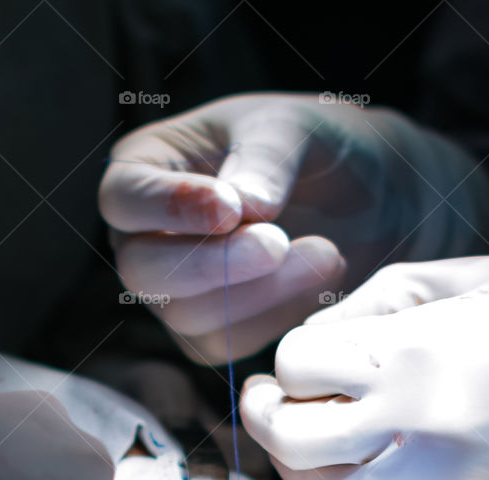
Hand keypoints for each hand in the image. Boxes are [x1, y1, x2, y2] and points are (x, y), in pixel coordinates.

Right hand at [99, 94, 488, 363]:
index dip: (170, 208)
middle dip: (215, 263)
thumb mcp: (295, 129)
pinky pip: (229, 342)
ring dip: (260, 292)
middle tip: (279, 243)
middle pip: (143, 270)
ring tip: (326, 252)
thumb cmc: (316, 145)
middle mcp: (145, 233)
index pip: (124, 197)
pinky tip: (320, 277)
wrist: (364, 192)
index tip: (231, 208)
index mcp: (147, 165)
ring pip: (187, 314)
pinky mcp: (212, 329)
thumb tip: (246, 207)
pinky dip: (278, 316)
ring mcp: (174, 287)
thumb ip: (265, 160)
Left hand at [241, 256, 488, 479]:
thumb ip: (387, 297)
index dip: (291, 357)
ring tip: (306, 435)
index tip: (308, 354)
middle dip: (267, 416)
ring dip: (302, 463)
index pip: (298, 365)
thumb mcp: (474, 276)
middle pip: (292, 438)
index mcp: (412, 353)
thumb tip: (331, 328)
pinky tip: (365, 474)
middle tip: (269, 399)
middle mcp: (413, 425)